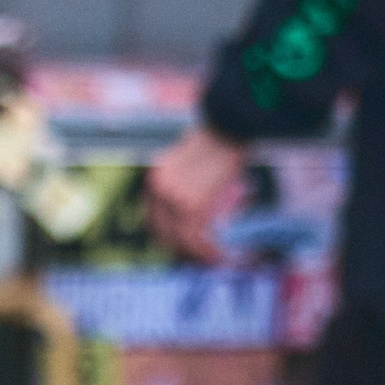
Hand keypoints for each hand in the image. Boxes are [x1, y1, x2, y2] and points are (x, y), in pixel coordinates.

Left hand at [146, 125, 250, 263]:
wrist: (229, 126)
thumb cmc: (219, 142)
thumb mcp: (190, 164)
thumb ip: (186, 186)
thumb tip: (195, 212)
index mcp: (155, 179)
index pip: (155, 219)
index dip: (170, 237)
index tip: (185, 247)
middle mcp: (158, 189)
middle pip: (164, 233)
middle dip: (183, 250)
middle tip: (200, 257)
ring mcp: (172, 198)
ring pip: (181, 239)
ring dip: (197, 254)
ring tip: (213, 258)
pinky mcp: (190, 204)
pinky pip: (195, 237)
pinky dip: (207, 251)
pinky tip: (218, 255)